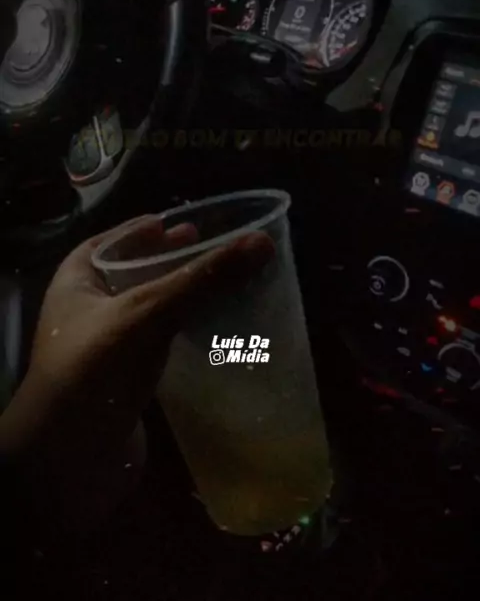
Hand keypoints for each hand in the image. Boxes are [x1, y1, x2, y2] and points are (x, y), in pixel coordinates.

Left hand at [0, 215, 272, 527]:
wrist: (67, 461)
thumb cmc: (95, 369)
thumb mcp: (149, 312)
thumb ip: (204, 278)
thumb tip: (264, 243)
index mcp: (78, 277)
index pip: (119, 239)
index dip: (154, 230)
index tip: (193, 226)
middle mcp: (88, 306)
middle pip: (138, 272)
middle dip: (177, 264)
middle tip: (217, 256)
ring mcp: (106, 346)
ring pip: (153, 310)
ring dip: (186, 300)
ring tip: (226, 290)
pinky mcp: (125, 379)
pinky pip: (161, 345)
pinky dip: (187, 335)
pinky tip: (216, 334)